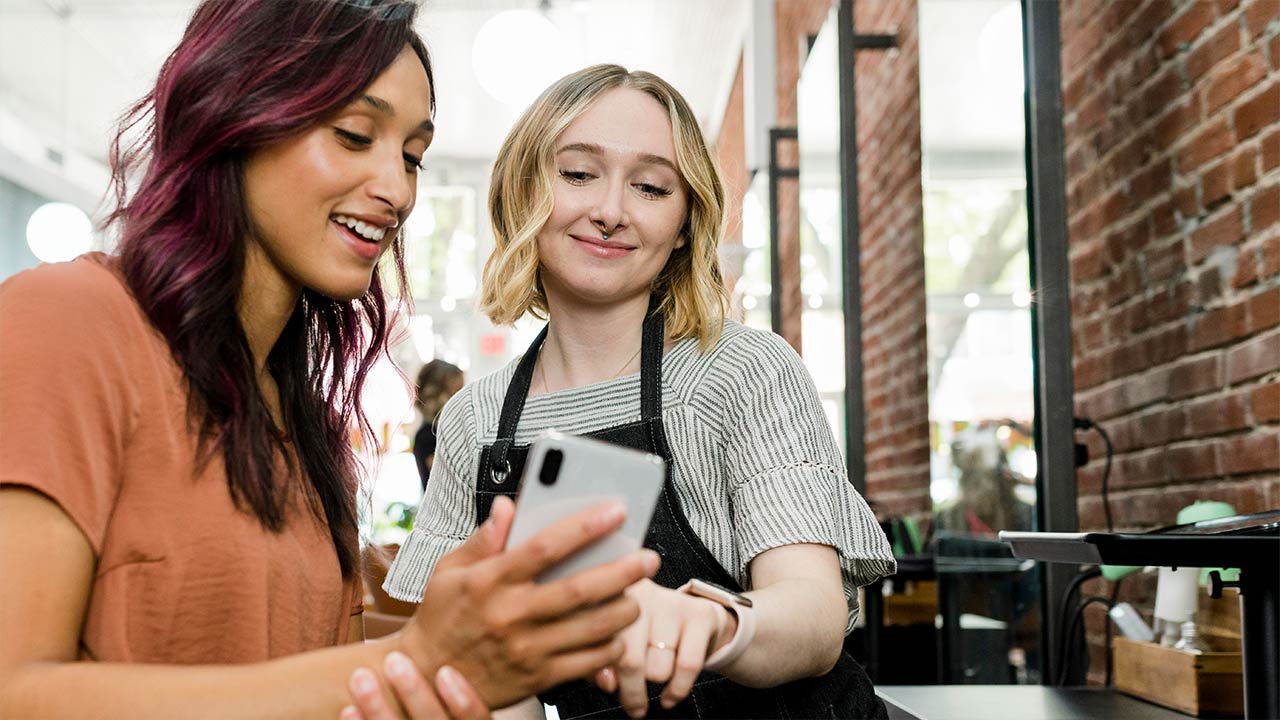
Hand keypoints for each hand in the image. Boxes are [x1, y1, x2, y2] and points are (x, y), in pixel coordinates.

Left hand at [339, 653, 488, 719]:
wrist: (416, 715)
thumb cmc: (447, 693)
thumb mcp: (476, 676)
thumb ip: (473, 656)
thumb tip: (467, 592)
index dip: (464, 700)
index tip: (445, 671)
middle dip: (413, 694)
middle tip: (394, 661)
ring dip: (377, 708)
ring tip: (359, 676)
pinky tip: (346, 710)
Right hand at [396, 496, 661, 708]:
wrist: (427, 676)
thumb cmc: (442, 616)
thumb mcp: (448, 570)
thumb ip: (483, 538)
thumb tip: (509, 506)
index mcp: (489, 580)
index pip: (544, 547)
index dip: (584, 527)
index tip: (616, 511)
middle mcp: (510, 614)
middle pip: (578, 590)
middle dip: (621, 571)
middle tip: (648, 558)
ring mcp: (526, 648)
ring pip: (590, 629)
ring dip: (623, 610)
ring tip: (637, 596)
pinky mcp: (537, 677)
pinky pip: (586, 663)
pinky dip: (610, 648)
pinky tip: (617, 634)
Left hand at [606, 579, 734, 717]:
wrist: (692, 614)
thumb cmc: (643, 632)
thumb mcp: (615, 644)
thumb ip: (600, 665)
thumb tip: (608, 684)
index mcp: (611, 596)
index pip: (601, 643)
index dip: (604, 671)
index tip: (612, 687)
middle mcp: (641, 593)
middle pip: (631, 660)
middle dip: (632, 691)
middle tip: (634, 706)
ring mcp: (672, 602)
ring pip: (659, 668)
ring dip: (657, 682)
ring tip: (655, 673)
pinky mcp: (700, 615)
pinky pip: (687, 666)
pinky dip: (677, 690)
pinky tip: (669, 696)